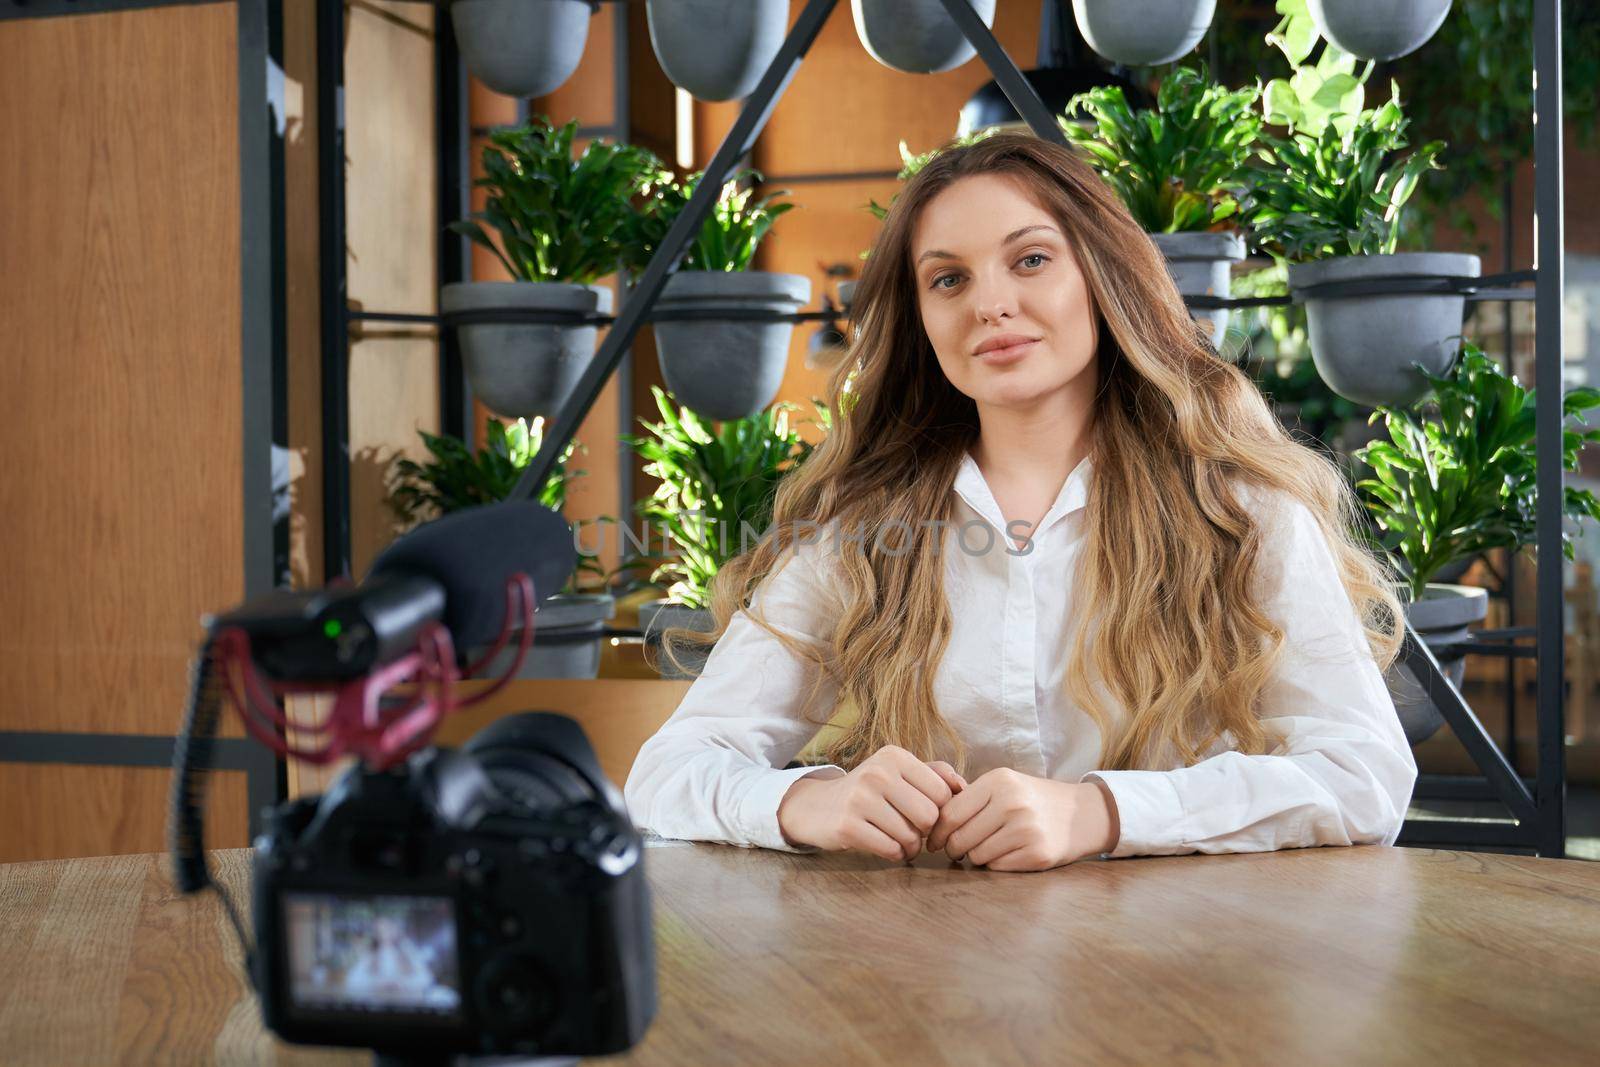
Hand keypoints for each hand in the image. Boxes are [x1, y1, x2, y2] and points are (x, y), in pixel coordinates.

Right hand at [777, 745, 967, 860]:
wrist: (817, 807)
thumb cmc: (868, 792)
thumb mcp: (898, 773)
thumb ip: (935, 774)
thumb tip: (965, 787)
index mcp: (895, 756)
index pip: (943, 793)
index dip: (941, 812)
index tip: (927, 818)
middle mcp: (878, 773)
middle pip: (929, 816)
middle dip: (927, 833)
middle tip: (915, 833)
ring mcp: (860, 799)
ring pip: (911, 836)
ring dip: (911, 847)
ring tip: (901, 843)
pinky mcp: (847, 825)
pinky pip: (890, 850)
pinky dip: (895, 855)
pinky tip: (888, 849)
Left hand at [926, 769, 1118, 871]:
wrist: (1081, 814)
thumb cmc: (1031, 800)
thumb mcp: (1004, 785)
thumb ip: (970, 798)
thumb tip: (930, 822)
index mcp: (999, 781)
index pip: (951, 813)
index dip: (937, 832)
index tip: (933, 841)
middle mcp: (1013, 803)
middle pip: (961, 838)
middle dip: (953, 848)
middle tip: (955, 850)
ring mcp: (1027, 830)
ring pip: (977, 856)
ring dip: (975, 856)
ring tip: (987, 846)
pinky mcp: (1038, 854)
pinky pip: (997, 867)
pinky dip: (995, 864)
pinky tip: (1006, 853)